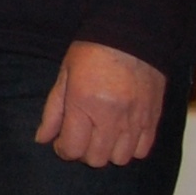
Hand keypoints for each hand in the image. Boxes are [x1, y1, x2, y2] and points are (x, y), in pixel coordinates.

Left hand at [34, 40, 167, 165]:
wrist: (131, 35)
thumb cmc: (91, 52)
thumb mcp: (64, 76)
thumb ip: (53, 111)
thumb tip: (42, 139)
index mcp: (85, 104)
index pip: (72, 149)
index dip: (63, 149)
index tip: (61, 141)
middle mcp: (112, 117)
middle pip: (96, 159)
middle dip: (83, 152)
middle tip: (80, 137)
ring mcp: (135, 119)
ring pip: (121, 159)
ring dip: (107, 152)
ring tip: (100, 135)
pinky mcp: (153, 118)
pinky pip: (143, 150)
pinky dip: (130, 148)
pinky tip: (121, 134)